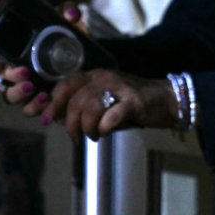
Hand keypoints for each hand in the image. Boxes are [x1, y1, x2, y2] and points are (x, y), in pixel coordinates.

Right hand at [0, 2, 87, 107]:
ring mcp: (18, 86)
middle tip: (8, 58)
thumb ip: (66, 14)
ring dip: (16, 89)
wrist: (80, 67)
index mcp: (6, 49)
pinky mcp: (34, 101)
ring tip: (31, 83)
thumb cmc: (61, 42)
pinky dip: (35, 105)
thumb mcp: (62, 25)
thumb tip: (72, 15)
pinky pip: (28, 109)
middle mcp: (7, 68)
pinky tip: (45, 97)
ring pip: (8, 93)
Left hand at [41, 68, 178, 143]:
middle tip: (75, 138)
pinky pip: (111, 117)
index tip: (47, 120)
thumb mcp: (105, 99)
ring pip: (90, 108)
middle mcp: (105, 78)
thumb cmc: (132, 103)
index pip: (65, 85)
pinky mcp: (134, 102)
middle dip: (70, 124)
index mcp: (95, 76)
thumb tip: (56, 118)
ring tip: (93, 136)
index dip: (52, 104)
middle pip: (75, 100)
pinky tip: (105, 132)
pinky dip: (103, 128)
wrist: (167, 99)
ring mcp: (120, 88)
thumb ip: (83, 106)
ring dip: (87, 128)